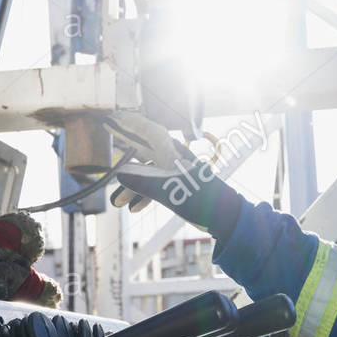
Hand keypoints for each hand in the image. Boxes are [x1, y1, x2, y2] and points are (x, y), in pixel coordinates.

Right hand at [109, 110, 244, 242]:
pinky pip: (157, 185)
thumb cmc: (203, 201)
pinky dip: (145, 194)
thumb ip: (143, 183)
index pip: (149, 131)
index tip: (114, 119)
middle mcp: (175, 159)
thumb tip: (120, 175)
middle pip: (145, 150)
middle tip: (109, 144)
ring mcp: (178, 173)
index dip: (130, 124)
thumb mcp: (169, 192)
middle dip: (126, 153)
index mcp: (174, 154)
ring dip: (133, 186)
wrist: (226, 218)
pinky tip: (135, 208)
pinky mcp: (180, 187)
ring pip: (149, 173)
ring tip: (118, 203)